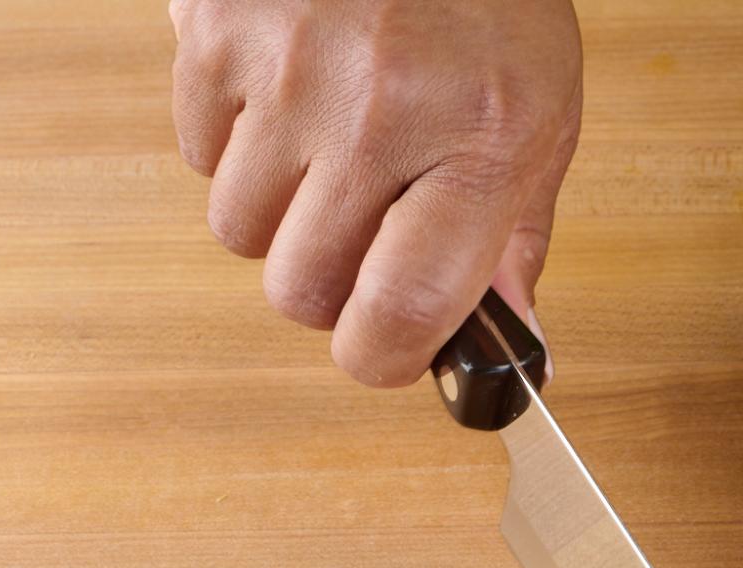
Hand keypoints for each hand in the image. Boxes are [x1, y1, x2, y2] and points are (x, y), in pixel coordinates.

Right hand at [170, 0, 580, 384]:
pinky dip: (237, 142)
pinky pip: (200, 151)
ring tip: (328, 149)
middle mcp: (381, 111)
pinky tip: (289, 93)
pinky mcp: (216, 30)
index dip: (378, 357)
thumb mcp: (542, 113)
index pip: (401, 309)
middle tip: (359, 238)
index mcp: (480, 142)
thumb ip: (517, 233)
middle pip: (300, 286)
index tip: (379, 352)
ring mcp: (289, 71)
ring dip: (279, 213)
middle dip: (324, 285)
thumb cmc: (487, 1)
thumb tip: (506, 340)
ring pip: (240, 230)